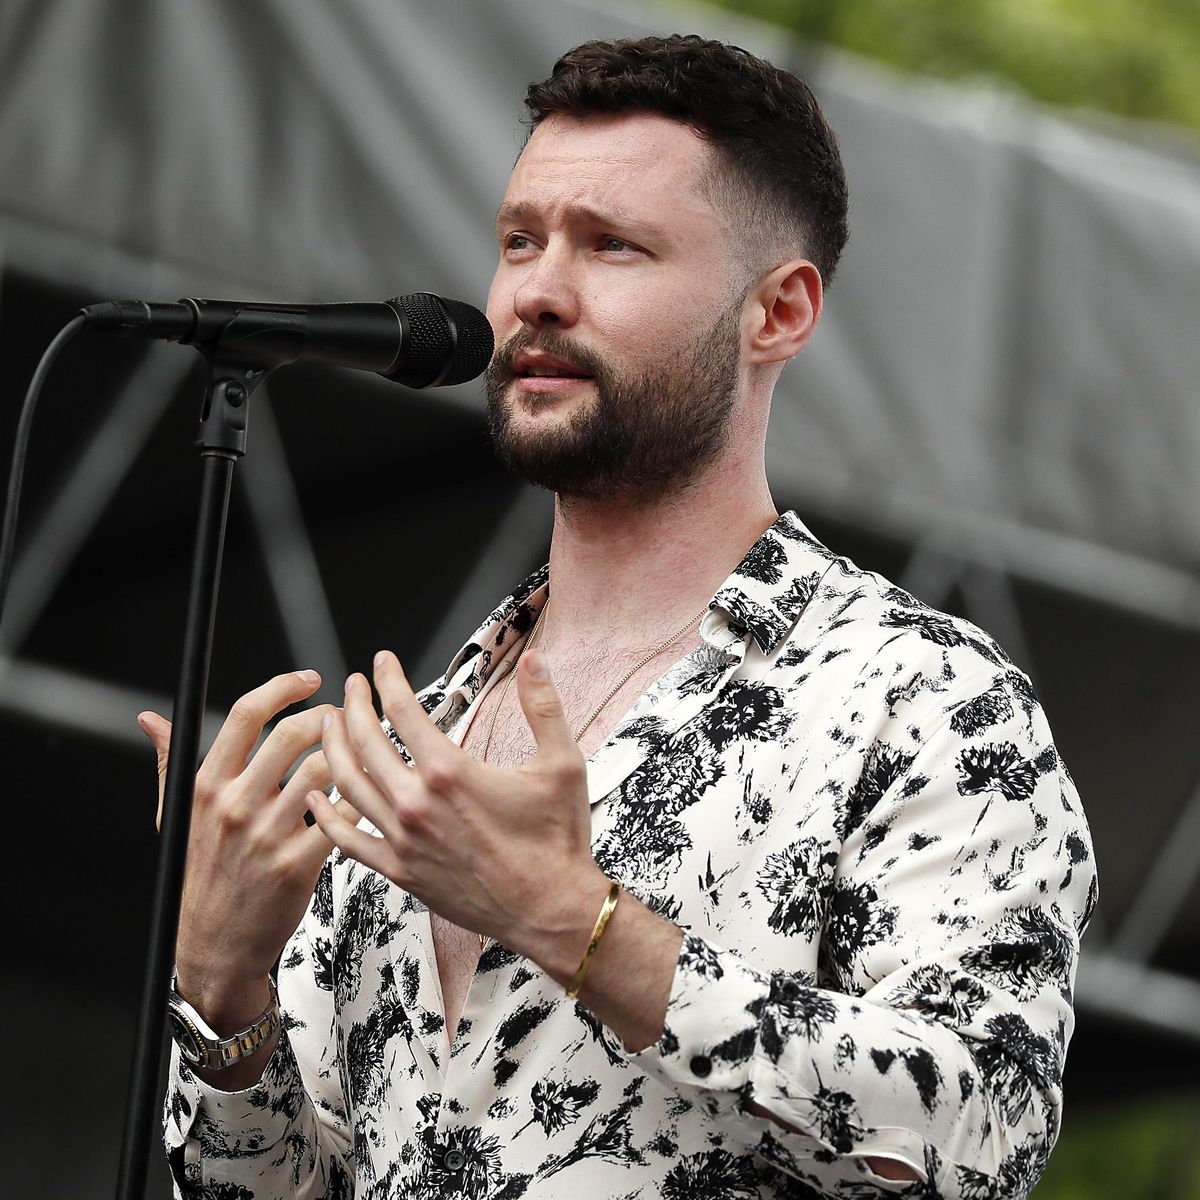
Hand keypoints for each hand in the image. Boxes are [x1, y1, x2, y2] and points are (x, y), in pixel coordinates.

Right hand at [138, 670, 354, 1028]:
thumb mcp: (177, 815)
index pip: (247, 714)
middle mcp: (235, 805)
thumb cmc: (200, 873)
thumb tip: (150, 719)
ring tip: (362, 751)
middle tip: (345, 716)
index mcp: (207, 785)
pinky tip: (365, 793)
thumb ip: (170, 761)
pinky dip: (359, 798)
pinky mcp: (297, 863)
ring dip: (352, 754)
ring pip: (325, 770)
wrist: (214, 945)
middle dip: (330, 716)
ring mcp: (267, 834)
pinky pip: (342, 816)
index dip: (283, 686)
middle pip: (293, 734)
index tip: (310, 678)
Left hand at [309, 649, 608, 967]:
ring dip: (332, 749)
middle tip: (351, 686)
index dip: (387, 679)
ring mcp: (404, 840)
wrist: (550, 910)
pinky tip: (316, 799)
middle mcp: (417, 804)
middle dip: (353, 706)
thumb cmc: (556, 840)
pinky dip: (327, 817)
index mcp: (450, 772)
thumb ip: (544, 706)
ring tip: (329, 726)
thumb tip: (535, 662)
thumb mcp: (562, 763)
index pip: (402, 710)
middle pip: (364, 742)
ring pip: (348, 786)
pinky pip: (349, 841)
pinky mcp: (401, 872)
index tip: (382, 662)